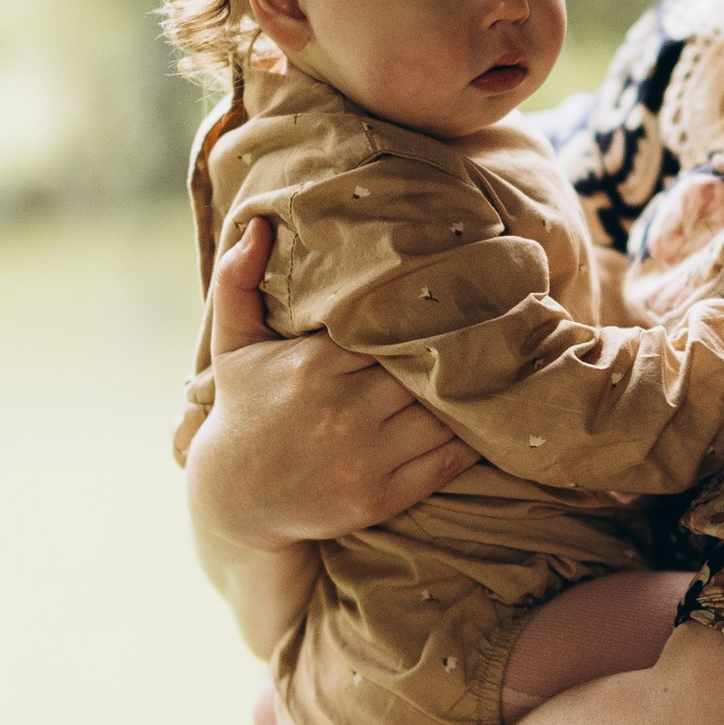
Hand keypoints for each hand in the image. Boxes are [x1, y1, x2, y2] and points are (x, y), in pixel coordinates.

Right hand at [187, 215, 480, 546]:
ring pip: (444, 413)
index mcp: (313, 366)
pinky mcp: (381, 497)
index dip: (422, 314)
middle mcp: (341, 413)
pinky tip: (484, 415)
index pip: (391, 327)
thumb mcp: (232, 345)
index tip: (448, 296)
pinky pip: (447, 460)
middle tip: (486, 327)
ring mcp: (364, 460)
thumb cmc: (242, 408)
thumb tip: (257, 224)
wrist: (234, 500)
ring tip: (491, 367)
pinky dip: (472, 437)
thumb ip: (237, 281)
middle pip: (424, 368)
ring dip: (468, 393)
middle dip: (451, 350)